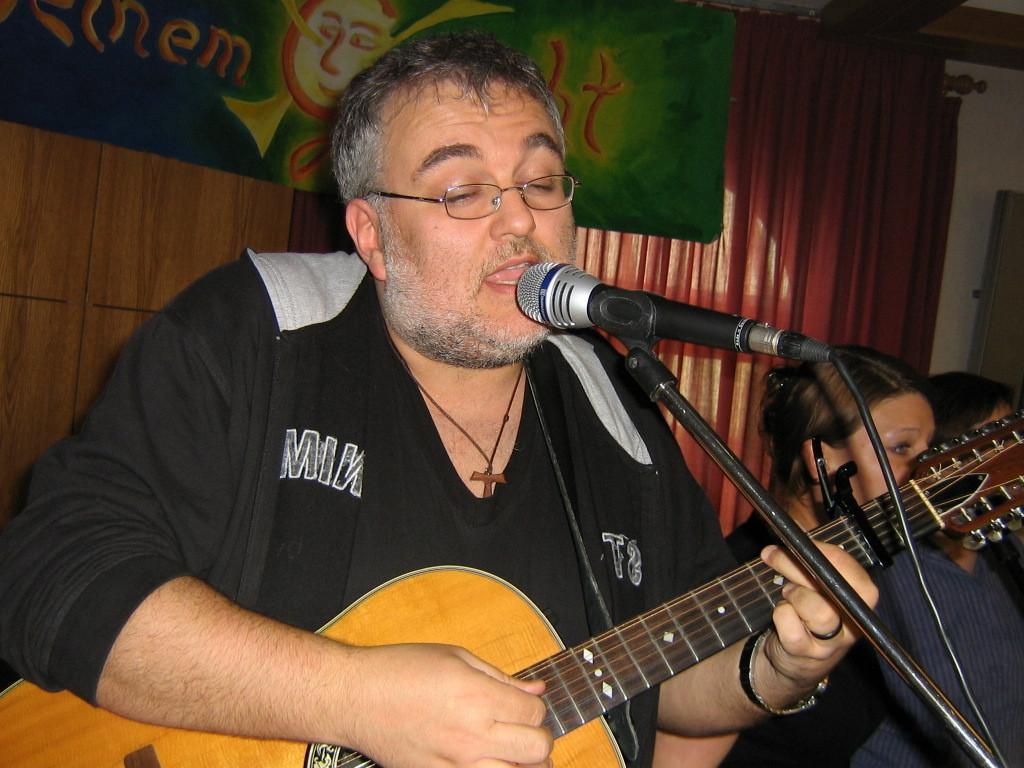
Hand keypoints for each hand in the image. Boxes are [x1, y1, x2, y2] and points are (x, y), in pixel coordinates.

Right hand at [337, 642, 552, 767]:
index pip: (534, 715)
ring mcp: (455, 762)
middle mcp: (471, 733)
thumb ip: (501, 677)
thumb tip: (536, 688)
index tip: (525, 706)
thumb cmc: (399, 669)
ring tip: (514, 754)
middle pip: (536, 749)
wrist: (355, 696)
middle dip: (540, 739)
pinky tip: (488, 764)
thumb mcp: (455, 657)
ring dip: (523, 765)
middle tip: (525, 731)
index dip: (537, 709)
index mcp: (477, 695)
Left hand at [755, 542, 877, 705]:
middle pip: (833, 588)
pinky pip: (794, 631)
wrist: (794, 659)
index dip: (822, 551)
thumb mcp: (815, 585)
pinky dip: (782, 616)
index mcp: (859, 598)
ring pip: (820, 612)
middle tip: (774, 555)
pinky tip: (783, 615)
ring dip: (795, 596)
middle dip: (798, 566)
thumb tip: (793, 532)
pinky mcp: (808, 655)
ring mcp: (833, 642)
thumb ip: (810, 560)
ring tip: (788, 594)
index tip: (799, 541)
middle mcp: (854, 622)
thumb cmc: (806, 612)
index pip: (851, 569)